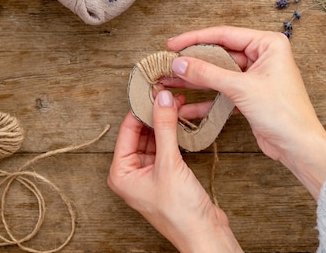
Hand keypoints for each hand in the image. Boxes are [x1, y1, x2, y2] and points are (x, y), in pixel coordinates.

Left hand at [108, 90, 242, 252]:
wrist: (204, 234)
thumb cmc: (180, 212)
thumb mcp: (170, 164)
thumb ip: (165, 128)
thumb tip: (161, 99)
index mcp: (121, 173)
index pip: (127, 130)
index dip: (141, 109)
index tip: (154, 90)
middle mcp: (131, 173)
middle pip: (141, 133)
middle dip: (156, 114)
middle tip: (169, 95)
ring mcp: (149, 174)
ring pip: (155, 139)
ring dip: (166, 123)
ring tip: (179, 103)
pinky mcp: (166, 175)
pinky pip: (166, 148)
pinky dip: (174, 134)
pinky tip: (182, 122)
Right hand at [163, 26, 325, 198]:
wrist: (298, 147)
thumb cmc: (283, 113)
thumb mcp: (241, 88)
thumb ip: (207, 73)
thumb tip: (180, 63)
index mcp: (267, 44)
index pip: (224, 34)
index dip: (195, 38)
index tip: (172, 44)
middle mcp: (262, 56)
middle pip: (219, 53)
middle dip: (192, 61)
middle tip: (167, 64)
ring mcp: (255, 76)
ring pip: (218, 72)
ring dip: (195, 79)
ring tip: (169, 81)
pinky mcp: (249, 94)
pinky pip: (222, 90)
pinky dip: (205, 98)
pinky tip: (185, 105)